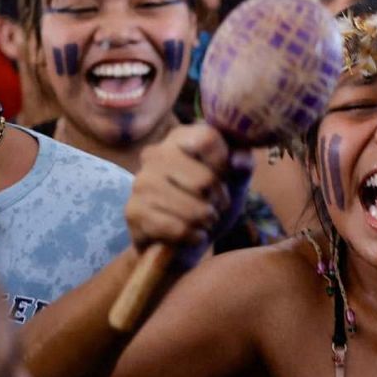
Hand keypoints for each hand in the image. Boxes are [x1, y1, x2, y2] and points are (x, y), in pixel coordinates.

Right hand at [126, 124, 252, 259]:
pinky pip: (177, 228)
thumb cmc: (209, 201)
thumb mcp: (234, 179)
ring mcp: (141, 182)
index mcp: (180, 137)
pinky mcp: (134, 211)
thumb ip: (243, 163)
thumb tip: (239, 162)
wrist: (181, 239)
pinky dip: (193, 237)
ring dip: (206, 222)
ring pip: (192, 208)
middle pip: (204, 180)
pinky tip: (192, 235)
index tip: (224, 178)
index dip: (223, 164)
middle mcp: (155, 154)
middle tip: (214, 207)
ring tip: (203, 222)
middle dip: (218, 201)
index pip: (207, 139)